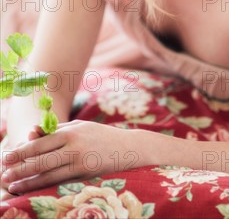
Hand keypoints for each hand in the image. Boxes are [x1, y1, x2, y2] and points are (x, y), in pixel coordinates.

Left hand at [0, 120, 140, 194]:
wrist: (129, 147)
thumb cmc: (100, 137)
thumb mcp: (79, 128)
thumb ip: (55, 131)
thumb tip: (30, 133)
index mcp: (71, 131)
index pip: (40, 141)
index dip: (21, 150)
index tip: (6, 156)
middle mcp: (74, 144)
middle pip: (41, 157)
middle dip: (19, 166)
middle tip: (3, 172)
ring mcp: (80, 160)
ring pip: (48, 172)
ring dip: (27, 180)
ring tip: (12, 185)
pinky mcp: (85, 174)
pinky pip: (60, 181)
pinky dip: (43, 185)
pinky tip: (32, 189)